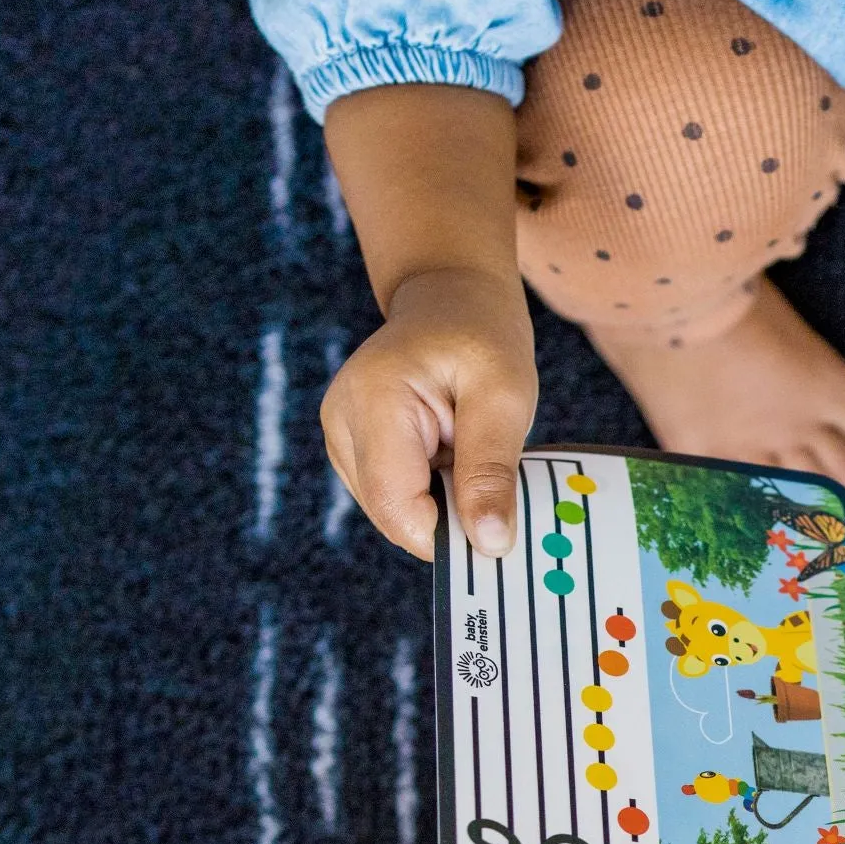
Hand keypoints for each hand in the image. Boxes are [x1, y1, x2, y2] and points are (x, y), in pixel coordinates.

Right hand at [321, 267, 536, 559]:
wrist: (452, 299)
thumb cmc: (481, 338)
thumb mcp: (504, 399)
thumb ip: (492, 472)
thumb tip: (489, 543)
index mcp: (373, 403)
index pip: (398, 508)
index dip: (449, 535)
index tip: (497, 525)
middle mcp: (341, 423)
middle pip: (393, 516)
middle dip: (448, 519)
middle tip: (491, 480)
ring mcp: (340, 437)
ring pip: (393, 514)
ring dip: (441, 504)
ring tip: (466, 454)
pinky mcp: (351, 449)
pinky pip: (394, 497)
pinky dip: (431, 492)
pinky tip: (450, 457)